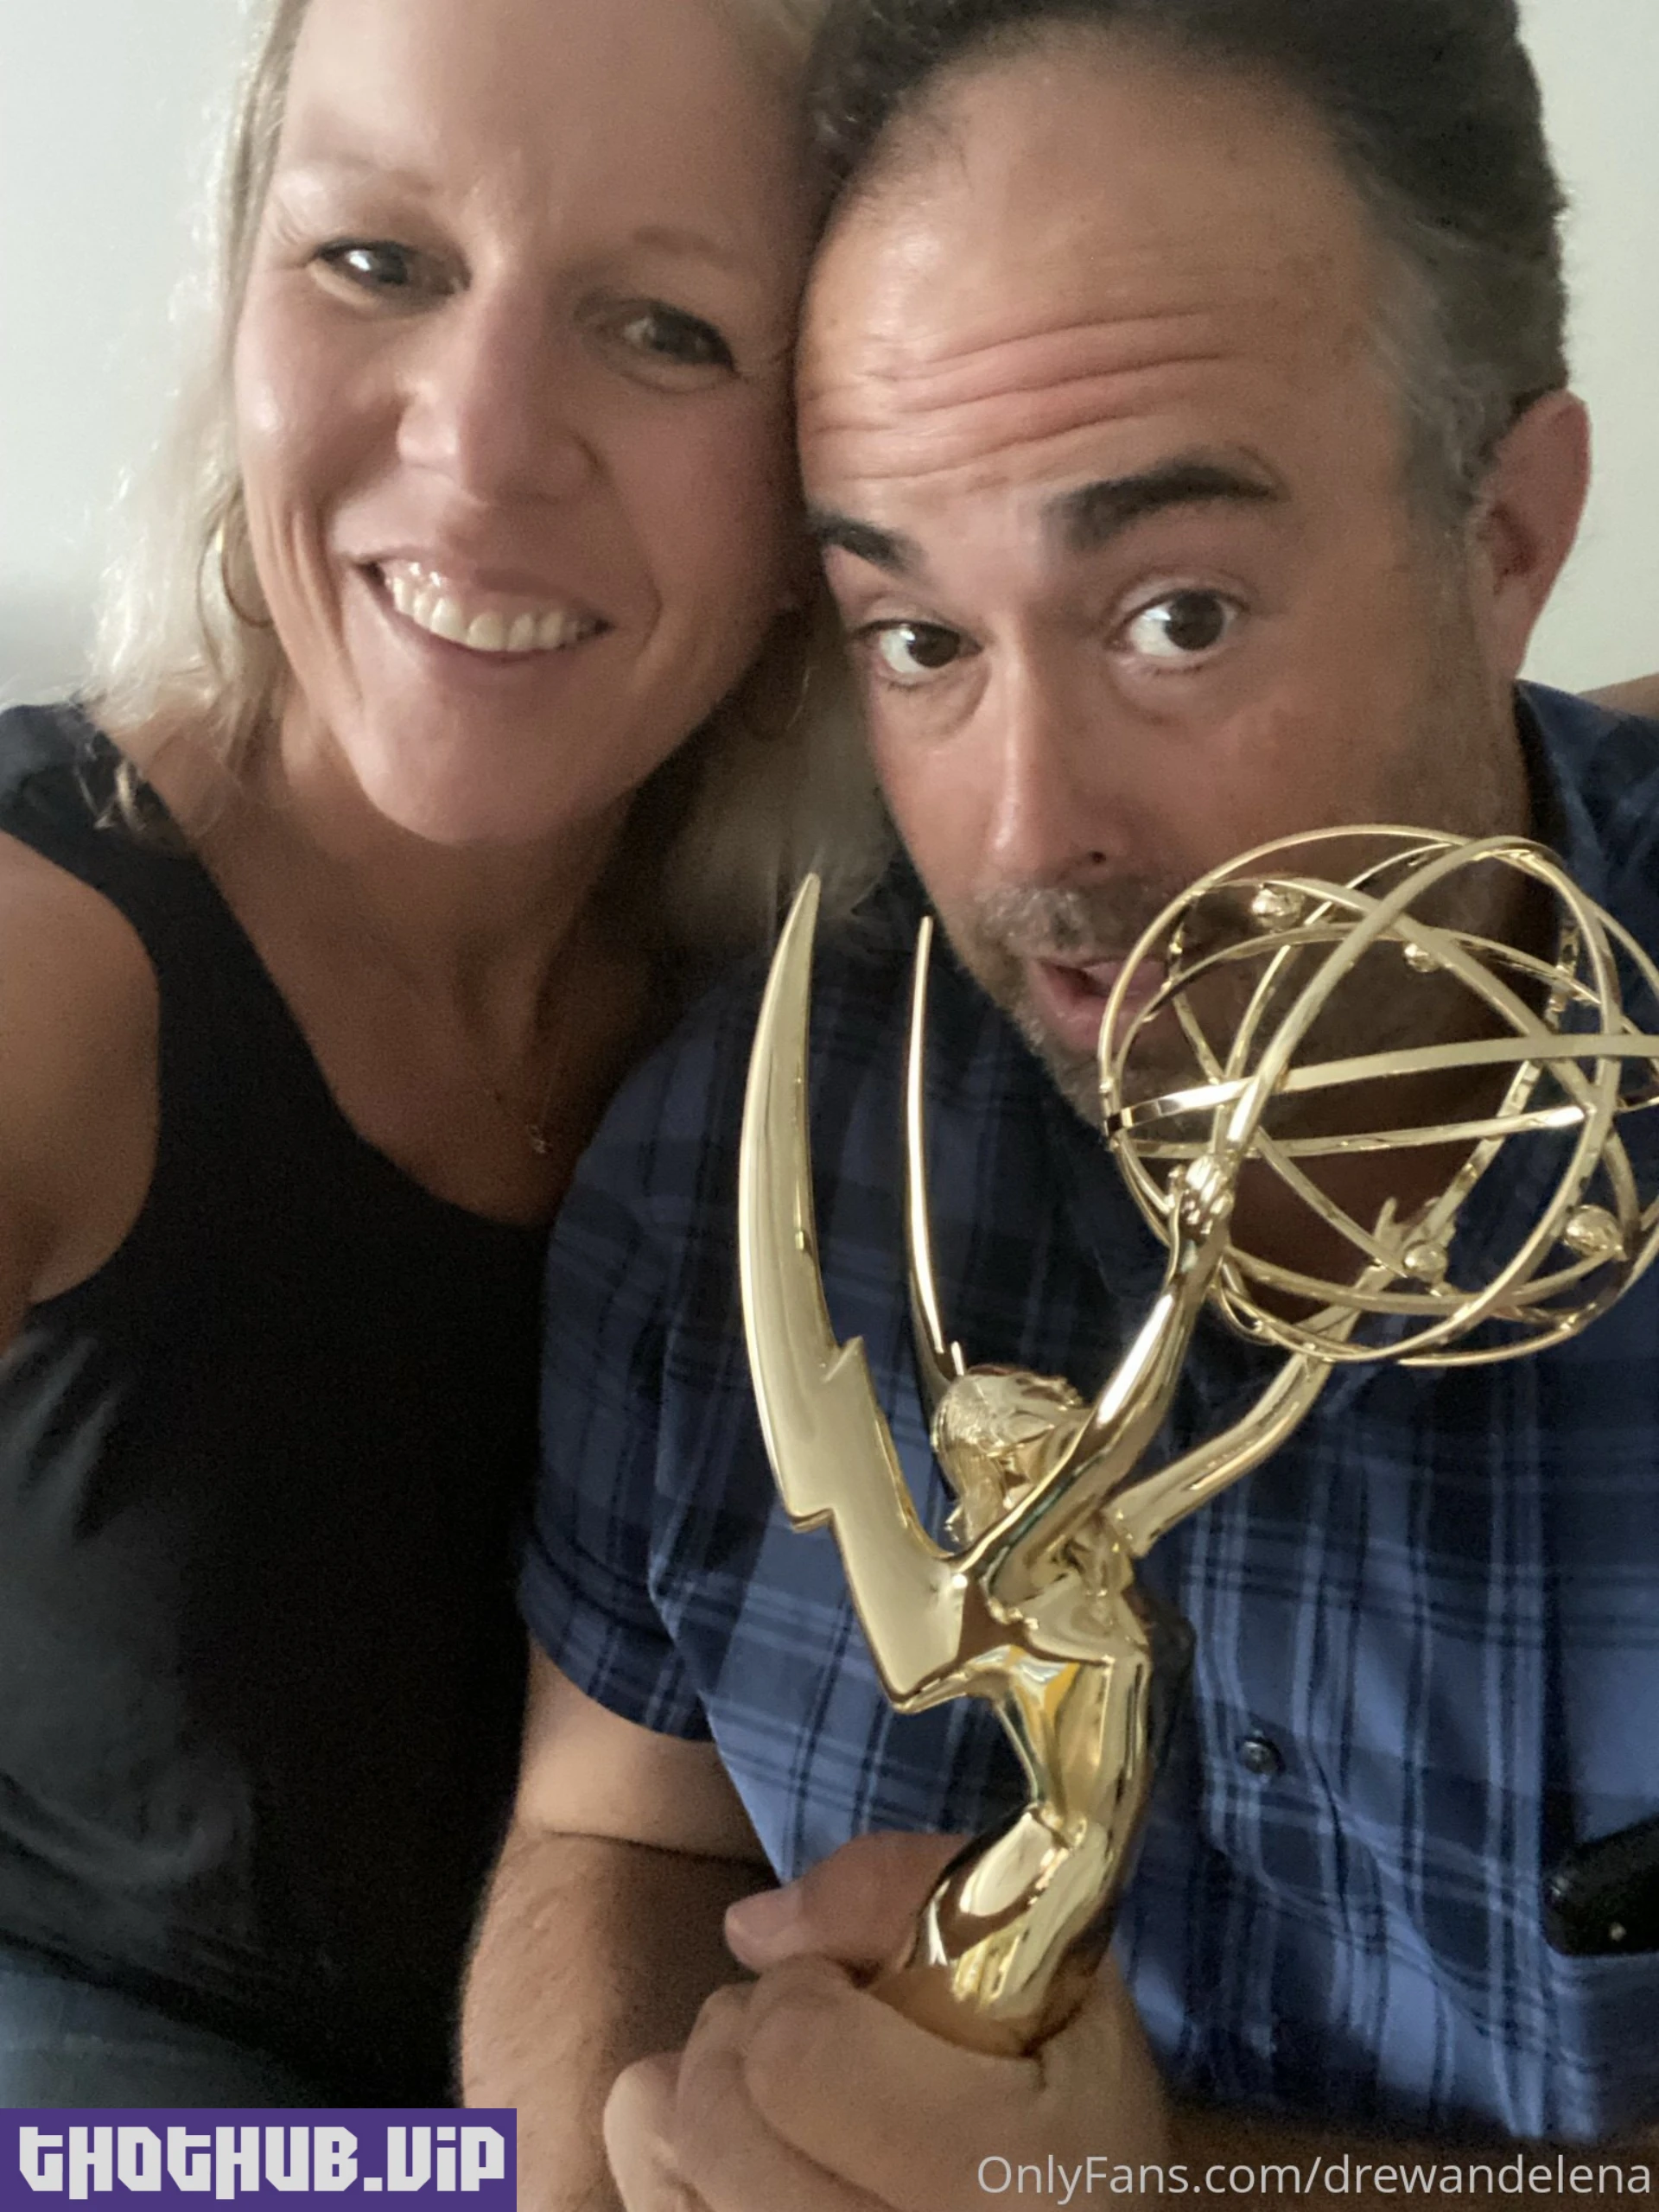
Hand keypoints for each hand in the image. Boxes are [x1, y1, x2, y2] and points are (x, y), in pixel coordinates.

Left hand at [603, 1831, 1171, 2210]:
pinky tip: (758, 2157)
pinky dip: (683, 2165)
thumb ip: (905, 1891)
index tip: (852, 1989)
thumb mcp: (1047, 1962)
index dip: (805, 1988)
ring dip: (709, 2100)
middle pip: (717, 2120)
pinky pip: (659, 2206)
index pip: (796, 2056)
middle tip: (819, 2033)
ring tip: (791, 2100)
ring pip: (666, 2171)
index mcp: (999, 2180)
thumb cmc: (1080, 2101)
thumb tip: (750, 1927)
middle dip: (750, 2037)